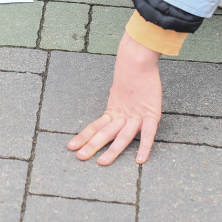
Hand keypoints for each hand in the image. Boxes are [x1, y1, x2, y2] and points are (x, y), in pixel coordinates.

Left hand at [68, 32, 161, 164]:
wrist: (138, 58)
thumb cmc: (131, 72)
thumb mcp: (119, 92)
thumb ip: (117, 104)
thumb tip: (111, 111)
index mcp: (113, 110)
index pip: (95, 126)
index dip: (83, 136)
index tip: (70, 146)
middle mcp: (122, 115)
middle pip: (105, 133)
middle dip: (92, 146)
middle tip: (79, 157)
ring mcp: (136, 115)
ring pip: (123, 136)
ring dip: (112, 150)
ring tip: (101, 162)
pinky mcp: (151, 114)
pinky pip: (148, 133)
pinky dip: (145, 146)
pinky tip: (139, 160)